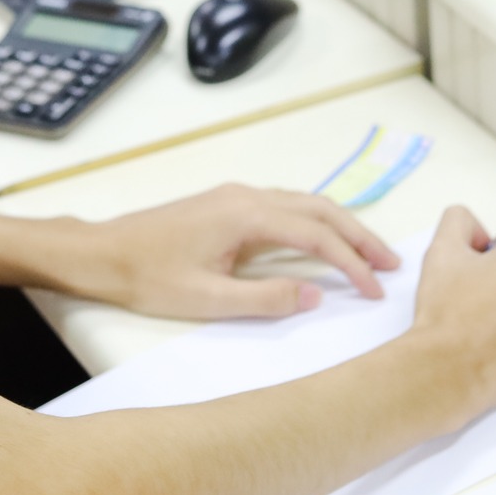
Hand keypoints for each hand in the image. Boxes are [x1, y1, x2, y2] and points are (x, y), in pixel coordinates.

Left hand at [70, 184, 401, 319]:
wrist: (103, 253)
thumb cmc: (148, 277)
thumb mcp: (207, 298)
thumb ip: (265, 298)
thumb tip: (316, 294)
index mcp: (246, 215)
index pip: (316, 235)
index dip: (351, 263)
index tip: (377, 290)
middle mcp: (247, 196)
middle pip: (320, 209)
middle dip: (359, 235)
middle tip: (392, 265)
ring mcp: (237, 196)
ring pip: (305, 203)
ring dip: (340, 227)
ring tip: (369, 255)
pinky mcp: (229, 204)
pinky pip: (286, 206)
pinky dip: (316, 222)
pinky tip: (325, 241)